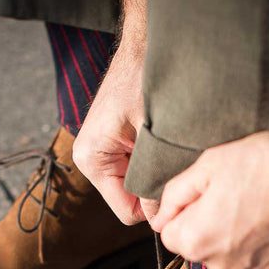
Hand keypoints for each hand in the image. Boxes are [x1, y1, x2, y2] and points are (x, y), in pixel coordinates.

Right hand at [73, 0, 156, 224]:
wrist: (142, 48)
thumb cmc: (145, 81)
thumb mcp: (154, 136)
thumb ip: (154, 180)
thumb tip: (159, 220)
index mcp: (93, 160)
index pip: (127, 211)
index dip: (155, 210)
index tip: (178, 195)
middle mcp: (91, 160)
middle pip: (131, 202)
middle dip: (155, 192)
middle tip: (178, 170)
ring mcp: (101, 154)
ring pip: (136, 188)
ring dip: (156, 177)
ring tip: (169, 153)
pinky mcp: (112, 147)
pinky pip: (136, 172)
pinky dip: (153, 166)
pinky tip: (162, 146)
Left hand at [150, 129, 268, 268]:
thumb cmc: (266, 164)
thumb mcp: (208, 165)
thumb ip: (174, 195)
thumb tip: (159, 218)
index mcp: (195, 242)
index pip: (170, 234)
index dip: (186, 211)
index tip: (207, 194)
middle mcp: (219, 267)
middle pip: (201, 248)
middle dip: (210, 226)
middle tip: (237, 196)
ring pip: (229, 258)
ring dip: (237, 239)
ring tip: (260, 207)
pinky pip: (259, 264)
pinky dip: (263, 248)